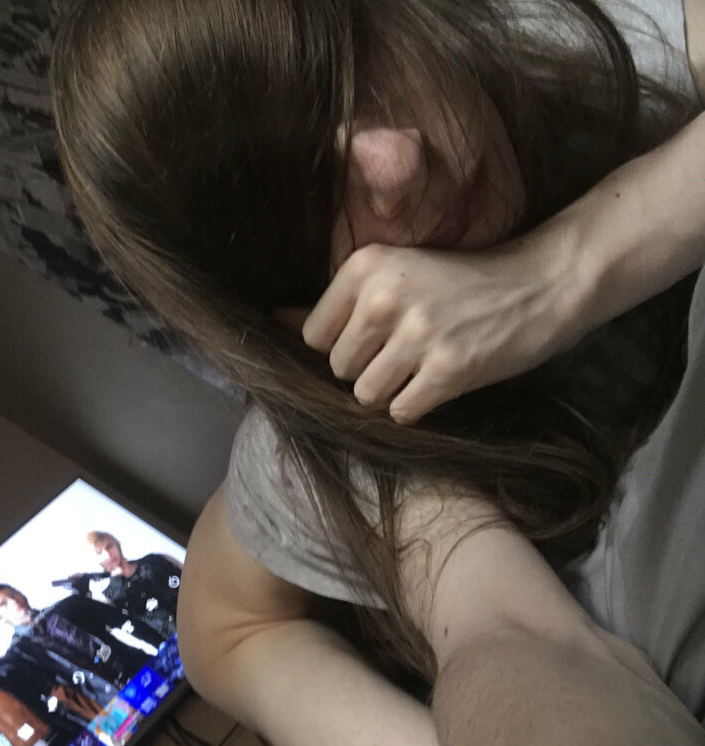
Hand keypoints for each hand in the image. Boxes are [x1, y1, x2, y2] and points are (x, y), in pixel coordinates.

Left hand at [303, 240, 582, 423]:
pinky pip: (401, 412)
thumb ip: (336, 302)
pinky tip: (440, 379)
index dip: (344, 346)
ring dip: (392, 392)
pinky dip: (417, 406)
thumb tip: (271, 319)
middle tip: (407, 351)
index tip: (378, 336)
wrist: (540, 285)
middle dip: (368, 370)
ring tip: (423, 366)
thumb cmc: (462, 283)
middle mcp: (386, 297)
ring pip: (366, 395)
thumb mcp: (398, 273)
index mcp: (367, 266)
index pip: (314, 336)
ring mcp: (418, 334)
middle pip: (340, 369)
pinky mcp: (448, 369)